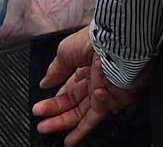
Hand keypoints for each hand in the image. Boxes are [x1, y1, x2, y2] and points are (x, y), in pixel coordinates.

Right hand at [31, 25, 146, 144]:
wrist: (119, 37)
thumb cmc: (96, 39)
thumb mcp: (66, 51)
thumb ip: (55, 70)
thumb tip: (44, 83)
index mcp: (87, 70)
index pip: (70, 93)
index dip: (55, 104)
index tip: (39, 110)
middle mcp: (99, 82)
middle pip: (78, 108)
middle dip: (58, 120)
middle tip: (42, 126)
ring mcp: (111, 90)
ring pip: (91, 115)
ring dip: (69, 122)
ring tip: (49, 125)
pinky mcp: (123, 94)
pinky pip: (107, 107)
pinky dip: (101, 103)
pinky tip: (96, 94)